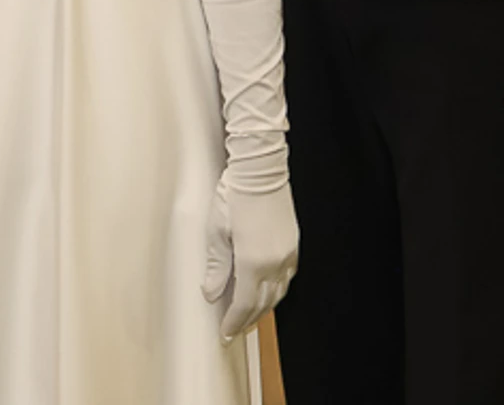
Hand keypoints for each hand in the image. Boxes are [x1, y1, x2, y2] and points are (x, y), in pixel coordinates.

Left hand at [202, 176, 297, 338]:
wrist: (261, 171)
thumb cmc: (236, 195)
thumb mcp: (216, 230)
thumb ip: (216, 265)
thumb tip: (210, 291)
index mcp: (253, 263)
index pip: (244, 305)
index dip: (234, 322)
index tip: (226, 333)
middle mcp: (274, 264)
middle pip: (263, 304)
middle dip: (248, 319)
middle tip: (235, 329)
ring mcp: (287, 255)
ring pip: (277, 294)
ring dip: (263, 307)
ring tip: (248, 315)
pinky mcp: (292, 246)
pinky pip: (286, 279)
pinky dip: (274, 290)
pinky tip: (265, 290)